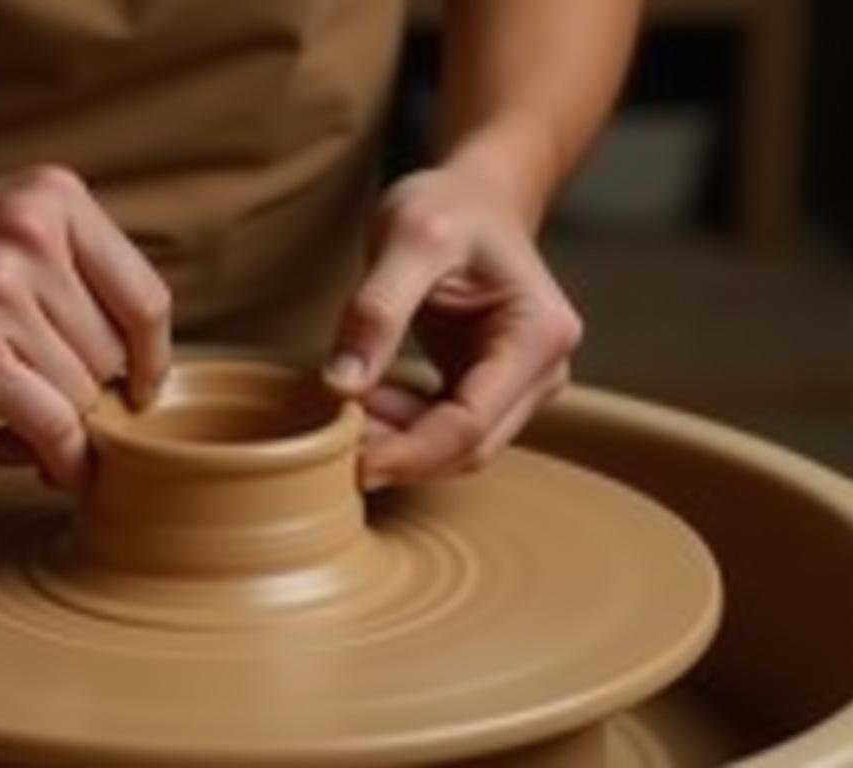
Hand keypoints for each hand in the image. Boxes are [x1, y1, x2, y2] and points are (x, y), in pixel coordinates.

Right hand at [0, 166, 171, 488]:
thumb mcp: (4, 239)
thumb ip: (72, 285)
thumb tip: (136, 383)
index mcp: (53, 198)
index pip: (146, 297)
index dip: (151, 359)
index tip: (141, 390)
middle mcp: (32, 235)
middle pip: (113, 353)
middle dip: (91, 395)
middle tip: (51, 409)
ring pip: (85, 394)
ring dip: (65, 428)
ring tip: (22, 427)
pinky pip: (54, 426)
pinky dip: (61, 458)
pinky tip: (47, 464)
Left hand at [325, 165, 581, 488]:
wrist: (472, 196)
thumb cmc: (450, 207)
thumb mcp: (406, 239)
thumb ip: (376, 310)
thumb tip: (341, 387)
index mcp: (538, 337)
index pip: (471, 425)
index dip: (410, 453)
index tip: (352, 463)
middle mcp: (543, 370)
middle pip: (468, 447)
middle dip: (400, 453)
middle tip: (334, 440)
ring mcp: (520, 385)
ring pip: (454, 447)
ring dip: (396, 442)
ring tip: (344, 411)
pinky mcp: (490, 388)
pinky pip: (443, 428)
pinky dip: (400, 427)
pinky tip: (365, 401)